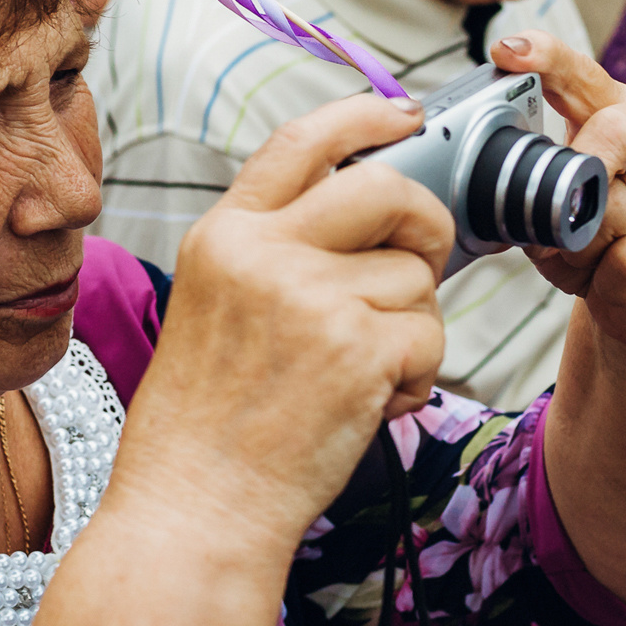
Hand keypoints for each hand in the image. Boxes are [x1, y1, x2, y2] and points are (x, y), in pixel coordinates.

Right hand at [117, 95, 453, 551]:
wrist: (194, 510)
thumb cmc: (204, 429)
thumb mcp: (214, 307)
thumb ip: (276, 253)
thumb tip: (370, 221)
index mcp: (223, 235)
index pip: (302, 143)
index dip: (364, 115)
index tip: (403, 115)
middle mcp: (264, 252)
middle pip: (385, 187)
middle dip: (425, 221)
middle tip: (423, 262)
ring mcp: (311, 297)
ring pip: (415, 276)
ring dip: (412, 328)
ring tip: (365, 376)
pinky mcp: (356, 349)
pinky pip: (430, 336)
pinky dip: (418, 376)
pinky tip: (372, 406)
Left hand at [491, 34, 625, 349]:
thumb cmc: (598, 245)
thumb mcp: (555, 207)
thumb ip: (534, 183)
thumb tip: (505, 177)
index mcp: (613, 115)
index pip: (579, 76)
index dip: (546, 60)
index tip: (507, 51)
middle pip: (604, 137)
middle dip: (571, 188)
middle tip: (567, 223)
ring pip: (607, 214)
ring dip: (581, 255)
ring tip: (595, 262)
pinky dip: (609, 286)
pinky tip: (623, 283)